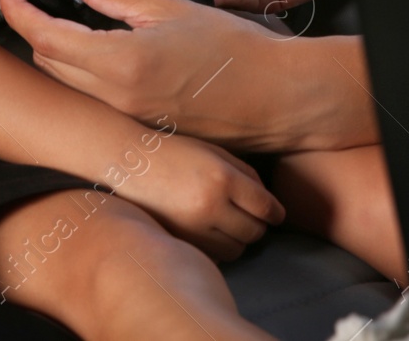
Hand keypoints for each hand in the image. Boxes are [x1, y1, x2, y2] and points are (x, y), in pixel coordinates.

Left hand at [0, 0, 373, 153]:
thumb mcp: (166, 6)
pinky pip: (95, 99)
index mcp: (120, 63)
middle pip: (48, 62)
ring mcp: (127, 119)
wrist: (279, 98)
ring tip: (71, 20)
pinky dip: (86, 74)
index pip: (44, 35)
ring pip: (69, 83)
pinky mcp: (141, 129)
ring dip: (59, 52)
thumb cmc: (237, 50)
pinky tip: (105, 51)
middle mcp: (116, 99)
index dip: (17, 11)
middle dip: (35, 28)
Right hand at [112, 132, 284, 261]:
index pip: (265, 207)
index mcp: (222, 178)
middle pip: (255, 232)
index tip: (276, 214)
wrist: (132, 163)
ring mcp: (194, 227)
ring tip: (229, 223)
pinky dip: (219, 246)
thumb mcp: (215, 153)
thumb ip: (247, 175)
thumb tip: (270, 205)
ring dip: (239, 239)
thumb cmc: (178, 153)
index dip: (276, 213)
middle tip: (251, 216)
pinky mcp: (181, 241)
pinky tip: (211, 230)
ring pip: (237, 249)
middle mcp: (210, 205)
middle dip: (258, 225)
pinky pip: (214, 255)